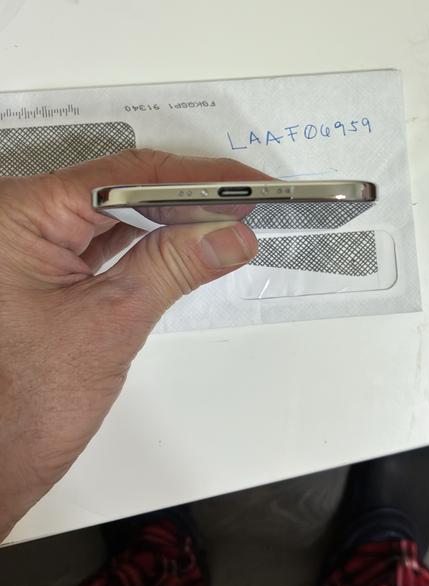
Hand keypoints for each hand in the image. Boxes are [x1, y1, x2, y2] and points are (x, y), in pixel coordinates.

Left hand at [0, 148, 259, 540]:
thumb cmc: (20, 407)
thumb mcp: (111, 322)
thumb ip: (174, 265)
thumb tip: (228, 233)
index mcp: (18, 216)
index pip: (122, 177)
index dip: (194, 179)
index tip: (244, 185)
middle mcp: (17, 218)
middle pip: (119, 185)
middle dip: (188, 193)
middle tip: (248, 198)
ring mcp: (27, 240)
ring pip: (114, 206)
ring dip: (171, 214)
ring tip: (228, 217)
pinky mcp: (41, 261)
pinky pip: (102, 233)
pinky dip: (147, 237)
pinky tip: (188, 237)